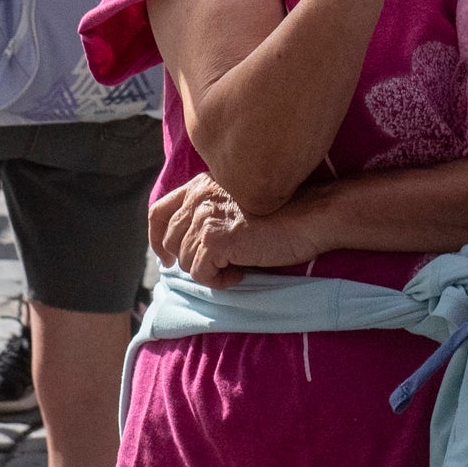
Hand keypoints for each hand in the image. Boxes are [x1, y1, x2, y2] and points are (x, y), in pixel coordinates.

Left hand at [149, 173, 327, 286]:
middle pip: (171, 241)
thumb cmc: (282, 214)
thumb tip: (183, 248)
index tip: (167, 257)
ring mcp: (207, 217)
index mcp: (201, 185)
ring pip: (186, 261)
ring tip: (237, 266)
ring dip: (210, 271)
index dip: (157, 239)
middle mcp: (200, 197)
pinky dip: (219, 281)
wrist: (310, 218)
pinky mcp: (217, 238)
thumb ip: (209, 213)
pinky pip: (202, 273)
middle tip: (219, 266)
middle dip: (190, 260)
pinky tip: (240, 272)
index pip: (158, 212)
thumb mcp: (236, 204)